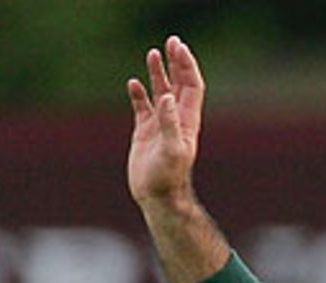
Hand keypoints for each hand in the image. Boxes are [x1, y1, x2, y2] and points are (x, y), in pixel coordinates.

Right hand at [126, 36, 205, 206]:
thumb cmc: (168, 178)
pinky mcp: (145, 133)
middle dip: (176, 63)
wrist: (157, 198)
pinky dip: (139, 94)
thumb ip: (170, 123)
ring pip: (161, 93)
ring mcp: (160, 126)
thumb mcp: (171, 150)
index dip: (187, 66)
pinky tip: (134, 83)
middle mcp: (176, 120)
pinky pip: (142, 108)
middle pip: (179, 84)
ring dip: (158, 73)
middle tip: (171, 42)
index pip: (191, 86)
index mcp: (187, 121)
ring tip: (152, 53)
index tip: (179, 48)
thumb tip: (168, 96)